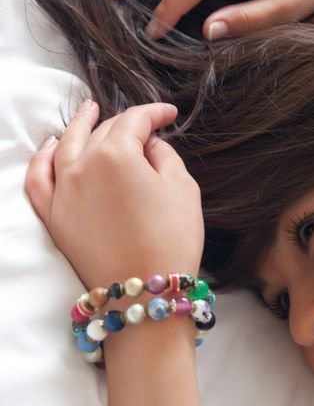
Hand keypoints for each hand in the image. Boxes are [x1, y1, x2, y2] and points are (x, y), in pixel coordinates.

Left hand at [25, 100, 204, 291]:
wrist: (145, 293)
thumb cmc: (172, 240)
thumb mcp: (183, 188)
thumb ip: (165, 154)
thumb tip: (150, 145)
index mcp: (116, 154)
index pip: (135, 120)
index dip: (155, 113)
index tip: (170, 115)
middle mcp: (82, 166)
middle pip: (103, 132)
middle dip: (126, 124)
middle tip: (145, 127)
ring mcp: (62, 192)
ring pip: (66, 145)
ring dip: (79, 125)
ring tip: (89, 112)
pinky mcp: (53, 217)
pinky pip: (39, 178)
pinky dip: (42, 158)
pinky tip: (51, 146)